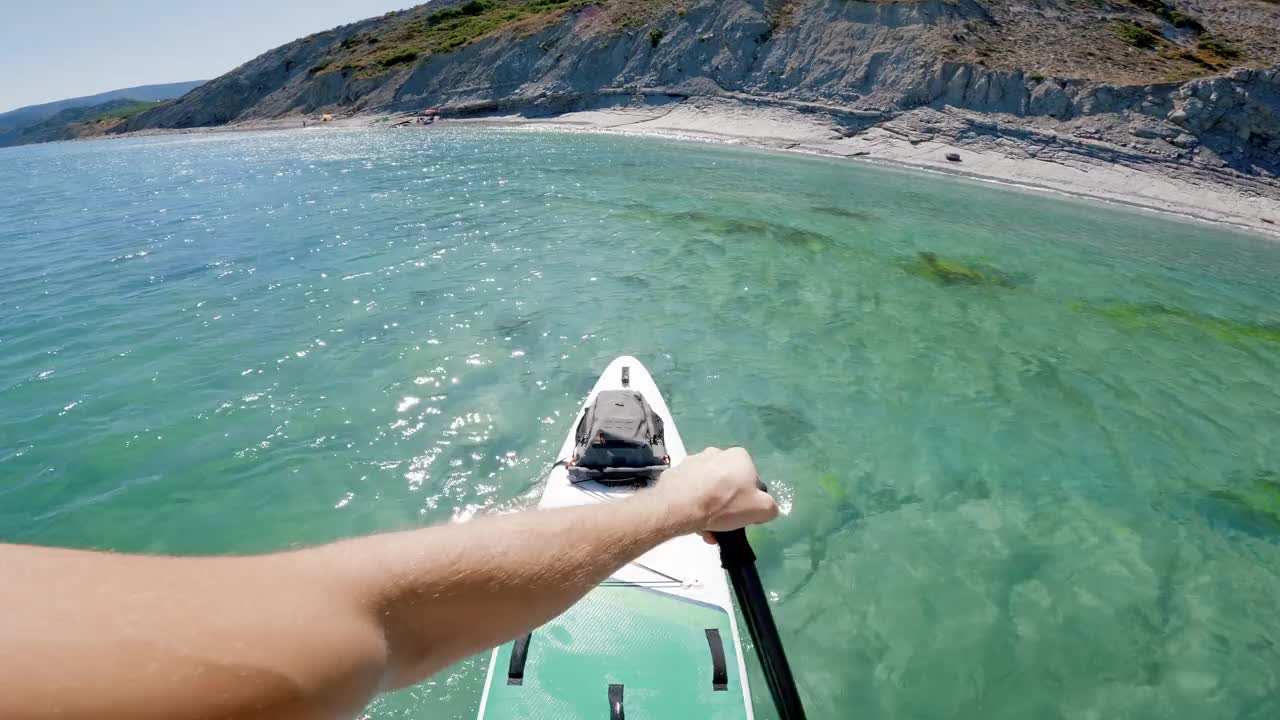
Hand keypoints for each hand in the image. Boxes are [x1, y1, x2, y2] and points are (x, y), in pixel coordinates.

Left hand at [655, 447, 779, 541]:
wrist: (680, 506)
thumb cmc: (725, 503)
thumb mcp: (761, 509)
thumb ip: (770, 507)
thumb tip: (766, 508)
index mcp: (739, 456)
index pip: (750, 479)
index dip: (748, 499)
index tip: (742, 515)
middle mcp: (715, 453)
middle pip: (727, 484)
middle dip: (726, 505)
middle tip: (723, 525)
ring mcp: (692, 462)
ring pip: (707, 488)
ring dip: (709, 508)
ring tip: (706, 529)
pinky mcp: (675, 473)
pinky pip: (689, 491)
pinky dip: (693, 505)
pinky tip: (692, 521)